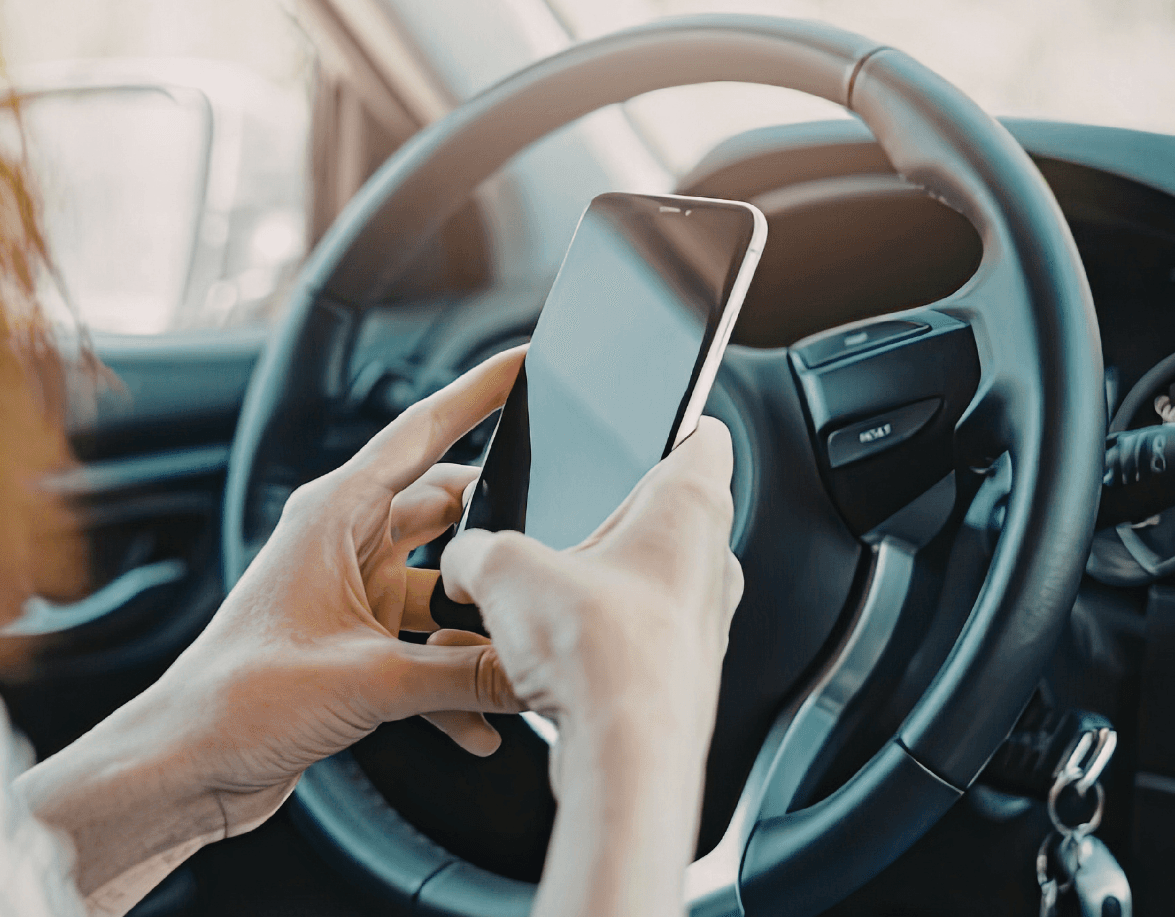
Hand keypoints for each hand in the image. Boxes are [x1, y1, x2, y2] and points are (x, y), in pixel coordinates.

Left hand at [149, 347, 530, 813]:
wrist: (186, 768)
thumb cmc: (238, 702)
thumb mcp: (370, 682)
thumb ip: (464, 673)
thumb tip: (535, 667)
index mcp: (333, 514)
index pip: (421, 431)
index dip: (478, 393)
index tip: (524, 361)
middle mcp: (342, 543)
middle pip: (447, 513)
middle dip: (499, 535)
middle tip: (554, 548)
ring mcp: (349, 595)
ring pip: (442, 588)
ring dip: (478, 625)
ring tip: (524, 650)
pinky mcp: (353, 647)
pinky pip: (425, 648)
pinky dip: (453, 682)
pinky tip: (483, 725)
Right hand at [439, 416, 742, 916]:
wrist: (626, 759)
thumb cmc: (602, 657)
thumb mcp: (504, 573)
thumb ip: (476, 549)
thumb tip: (464, 559)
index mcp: (690, 506)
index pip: (703, 433)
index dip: (669, 415)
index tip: (641, 415)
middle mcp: (710, 562)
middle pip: (661, 512)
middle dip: (604, 514)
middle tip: (556, 517)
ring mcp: (700, 623)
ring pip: (645, 580)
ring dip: (595, 582)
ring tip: (537, 595)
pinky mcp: (678, 674)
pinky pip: (632, 637)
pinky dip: (594, 639)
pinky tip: (547, 654)